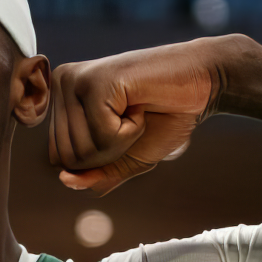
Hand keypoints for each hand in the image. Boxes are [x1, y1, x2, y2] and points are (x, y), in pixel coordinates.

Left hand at [47, 39, 222, 195]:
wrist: (201, 84)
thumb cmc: (162, 118)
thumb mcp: (124, 157)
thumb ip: (95, 175)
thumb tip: (64, 180)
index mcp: (61, 100)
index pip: (60, 160)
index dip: (100, 160)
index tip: (122, 127)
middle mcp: (62, 85)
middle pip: (68, 159)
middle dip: (109, 153)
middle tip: (132, 119)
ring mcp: (75, 81)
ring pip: (83, 151)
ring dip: (121, 141)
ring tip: (135, 110)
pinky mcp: (94, 82)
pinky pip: (103, 135)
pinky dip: (130, 130)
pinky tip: (139, 103)